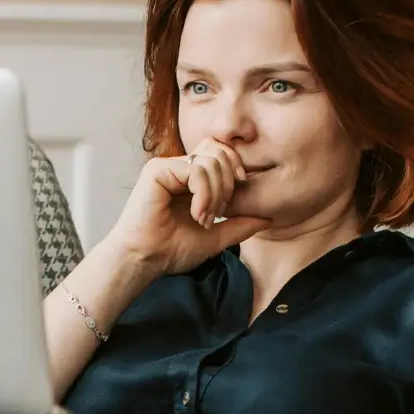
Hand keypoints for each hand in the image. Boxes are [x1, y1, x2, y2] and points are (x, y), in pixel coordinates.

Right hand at [109, 139, 270, 275]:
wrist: (145, 260)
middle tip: (217, 214)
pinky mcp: (158, 170)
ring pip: (211, 162)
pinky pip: (196, 170)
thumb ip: (240, 225)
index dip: (235, 169)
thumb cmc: (172, 250)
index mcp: (190, 179)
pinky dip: (204, 194)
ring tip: (204, 218)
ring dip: (216, 195)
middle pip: (219, 152)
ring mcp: (167, 166)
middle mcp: (178, 167)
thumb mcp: (216, 237)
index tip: (235, 197)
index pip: (221, 155)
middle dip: (228, 185)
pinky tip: (196, 214)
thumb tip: (269, 218)